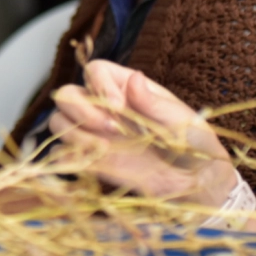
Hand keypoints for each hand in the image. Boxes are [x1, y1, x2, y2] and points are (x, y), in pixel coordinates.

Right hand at [48, 61, 237, 206]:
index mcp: (127, 88)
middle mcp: (105, 108)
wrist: (196, 185)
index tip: (117, 106)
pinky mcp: (91, 162)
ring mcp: (96, 135)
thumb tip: (134, 78)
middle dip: (80, 110)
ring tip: (107, 149)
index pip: (95, 70)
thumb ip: (154, 103)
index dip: (98, 84)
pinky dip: (70, 159)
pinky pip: (62, 155)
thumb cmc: (195, 145)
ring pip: (59, 123)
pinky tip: (95, 164)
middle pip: (67, 95)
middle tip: (110, 130)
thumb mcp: (182, 121)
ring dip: (76, 134)